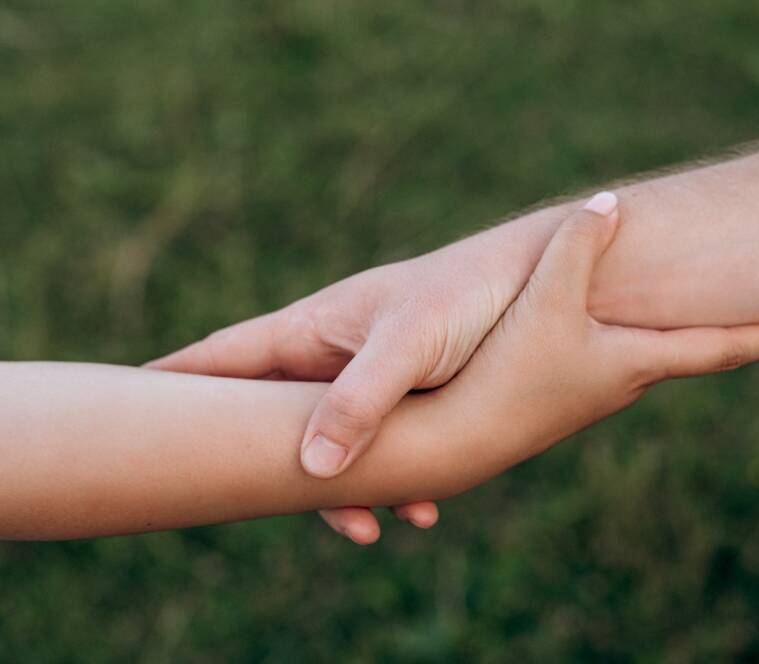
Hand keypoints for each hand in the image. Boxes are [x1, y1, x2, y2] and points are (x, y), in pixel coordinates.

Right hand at [147, 212, 551, 542]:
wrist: (540, 278)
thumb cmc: (469, 291)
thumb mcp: (412, 341)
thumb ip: (361, 397)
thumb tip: (311, 470)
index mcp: (313, 328)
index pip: (225, 357)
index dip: (175, 380)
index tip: (122, 400)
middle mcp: (330, 353)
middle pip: (265, 410)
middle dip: (248, 457)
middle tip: (223, 498)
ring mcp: (366, 376)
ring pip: (326, 441)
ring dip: (337, 488)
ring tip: (366, 529)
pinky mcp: (407, 396)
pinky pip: (379, 447)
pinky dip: (388, 480)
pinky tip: (420, 508)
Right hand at [426, 194, 758, 482]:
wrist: (455, 439)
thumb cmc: (507, 374)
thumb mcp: (543, 302)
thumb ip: (576, 248)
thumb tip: (611, 201)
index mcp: (635, 362)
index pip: (720, 349)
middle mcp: (624, 382)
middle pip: (695, 354)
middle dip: (734, 334)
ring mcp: (594, 391)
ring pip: (652, 354)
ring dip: (682, 335)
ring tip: (702, 314)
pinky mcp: (561, 392)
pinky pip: (614, 356)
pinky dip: (636, 337)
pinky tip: (616, 327)